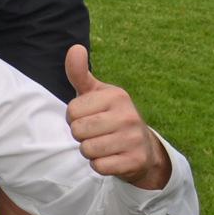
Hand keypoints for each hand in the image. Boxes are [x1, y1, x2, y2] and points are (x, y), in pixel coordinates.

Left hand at [65, 47, 170, 187]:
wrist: (142, 147)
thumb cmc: (109, 116)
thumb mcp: (94, 93)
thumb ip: (79, 73)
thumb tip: (75, 48)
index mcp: (117, 95)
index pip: (72, 111)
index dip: (74, 117)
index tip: (89, 117)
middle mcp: (129, 115)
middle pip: (78, 131)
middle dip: (80, 135)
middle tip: (95, 133)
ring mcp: (134, 138)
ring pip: (87, 150)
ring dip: (89, 151)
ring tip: (102, 145)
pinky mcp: (136, 161)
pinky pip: (99, 166)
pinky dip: (99, 165)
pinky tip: (111, 158)